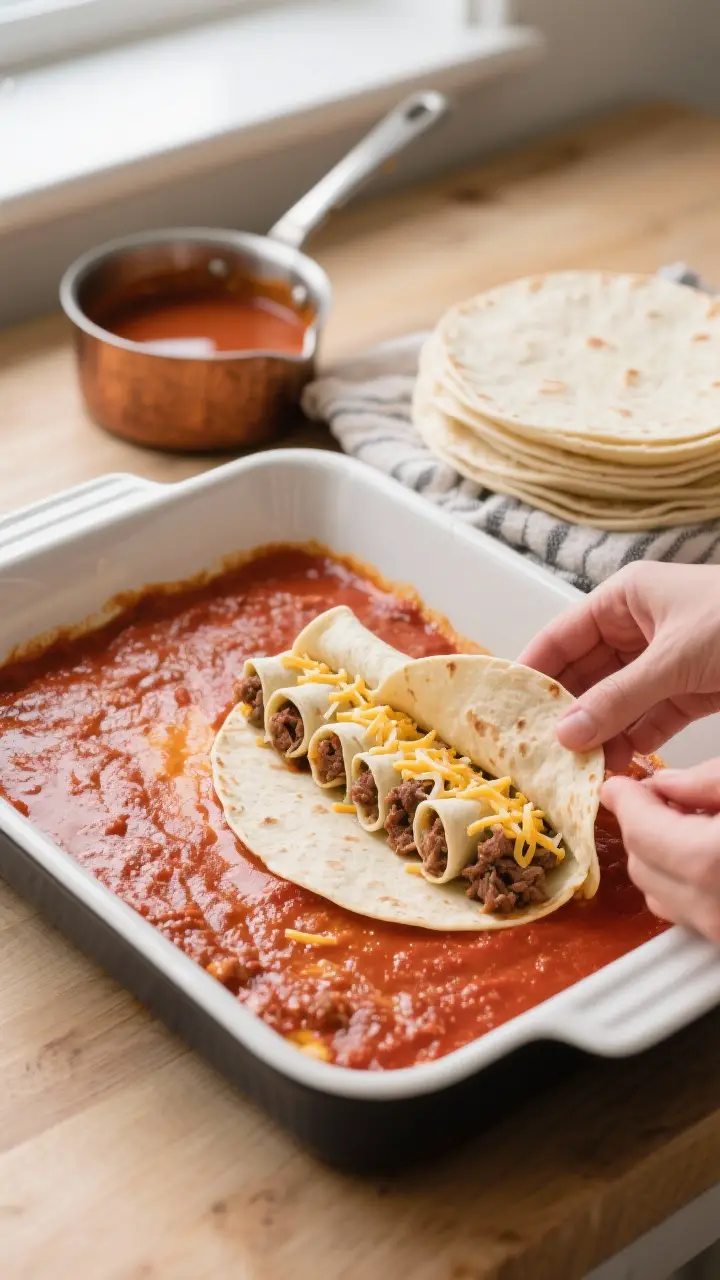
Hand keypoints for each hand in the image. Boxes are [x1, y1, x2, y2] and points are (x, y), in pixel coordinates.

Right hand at [518, 563, 719, 769]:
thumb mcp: (674, 658)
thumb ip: (619, 698)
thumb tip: (564, 734)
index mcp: (624, 600)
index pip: (562, 636)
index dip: (535, 671)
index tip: (507, 708)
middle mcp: (638, 629)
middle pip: (586, 673)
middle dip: (567, 712)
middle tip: (542, 750)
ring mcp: (664, 661)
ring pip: (617, 701)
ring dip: (600, 733)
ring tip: (579, 767)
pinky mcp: (691, 692)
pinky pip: (651, 719)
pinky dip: (635, 741)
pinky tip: (617, 763)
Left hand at [602, 762, 719, 942]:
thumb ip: (708, 780)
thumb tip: (667, 783)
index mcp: (708, 860)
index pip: (639, 830)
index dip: (624, 801)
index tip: (618, 786)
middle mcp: (708, 907)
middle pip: (640, 864)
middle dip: (643, 828)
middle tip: (669, 800)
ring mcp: (717, 933)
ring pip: (657, 894)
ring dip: (661, 858)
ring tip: (693, 828)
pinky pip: (687, 915)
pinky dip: (683, 885)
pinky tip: (709, 860)